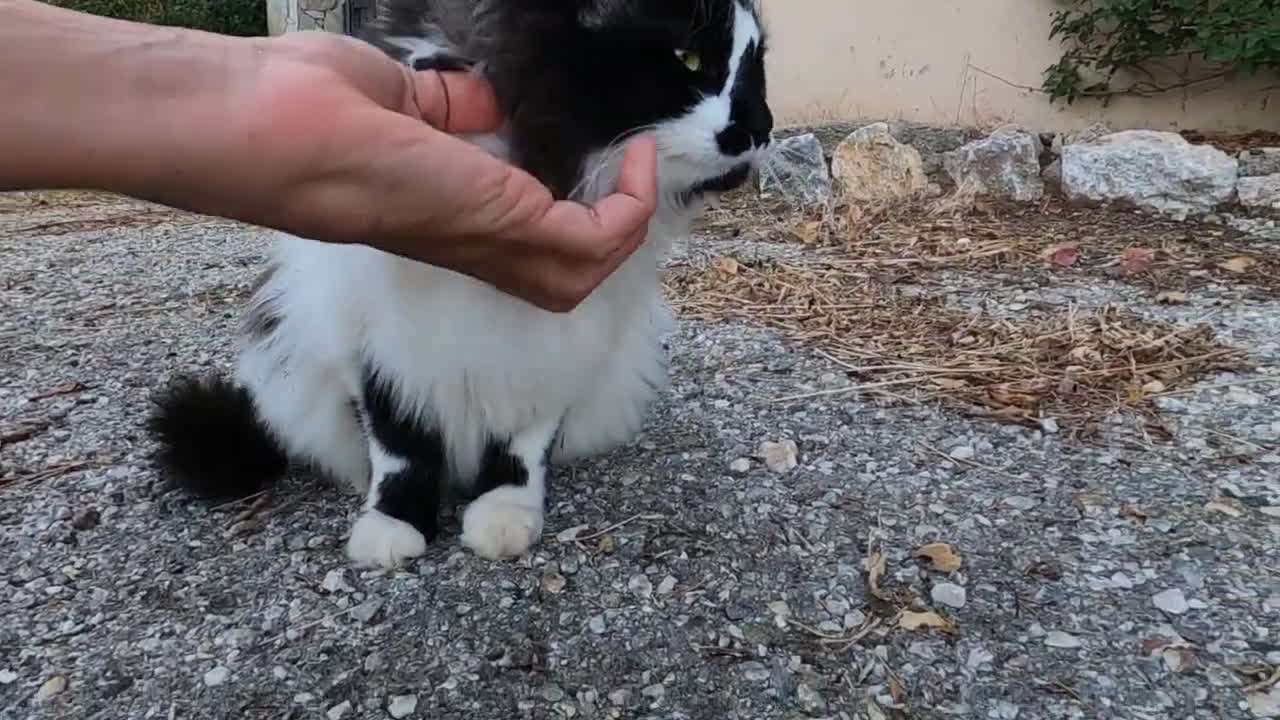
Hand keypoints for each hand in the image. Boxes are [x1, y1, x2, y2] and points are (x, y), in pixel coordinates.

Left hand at [236, 32, 659, 311]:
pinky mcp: (506, 223)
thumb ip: (455, 108)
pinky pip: (599, 240)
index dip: (565, 205)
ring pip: (582, 272)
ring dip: (626, 224)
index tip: (588, 148)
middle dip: (605, 232)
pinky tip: (634, 159)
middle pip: (557, 275)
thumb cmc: (310, 107)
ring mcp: (490, 239)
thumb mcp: (406, 100)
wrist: (276, 123)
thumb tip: (493, 100)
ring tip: (637, 170)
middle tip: (624, 175)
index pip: (520, 235)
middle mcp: (470, 241)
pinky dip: (633, 206)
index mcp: (446, 214)